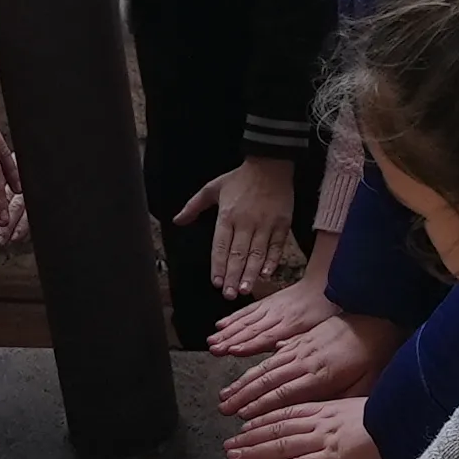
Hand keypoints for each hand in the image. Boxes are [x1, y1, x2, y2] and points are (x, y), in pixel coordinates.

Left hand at [179, 157, 299, 297]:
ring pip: (257, 253)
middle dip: (233, 276)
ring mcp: (265, 223)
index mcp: (227, 215)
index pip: (221, 246)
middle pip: (238, 254)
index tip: (217, 282)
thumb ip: (193, 206)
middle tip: (230, 295)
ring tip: (246, 290)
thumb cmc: (240, 178)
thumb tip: (177, 220)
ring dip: (251, 273)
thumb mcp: (212, 188)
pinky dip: (272, 261)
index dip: (219, 265)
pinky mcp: (281, 224)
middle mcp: (246, 222)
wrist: (270, 164)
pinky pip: (276, 246)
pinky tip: (266, 274)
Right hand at [211, 263, 342, 357]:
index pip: (267, 336)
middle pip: (251, 329)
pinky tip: (221, 324)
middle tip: (214, 349)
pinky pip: (248, 310)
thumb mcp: (320, 329)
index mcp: (292, 324)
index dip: (248, 344)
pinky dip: (233, 317)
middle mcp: (278, 315)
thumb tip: (280, 353)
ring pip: (246, 319)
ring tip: (212, 340)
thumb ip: (299, 341)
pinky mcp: (267, 301)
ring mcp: (271, 307)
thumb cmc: (325, 311)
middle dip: (230, 339)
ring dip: (227, 331)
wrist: (324, 284)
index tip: (232, 350)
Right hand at [219, 310, 398, 418]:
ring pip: (266, 363)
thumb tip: (319, 414)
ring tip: (225, 391)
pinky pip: (272, 347)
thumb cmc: (376, 354)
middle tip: (222, 407)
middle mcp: (306, 359)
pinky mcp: (301, 336)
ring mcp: (301, 346)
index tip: (242, 415)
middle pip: (268, 378)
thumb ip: (342, 399)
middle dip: (242, 394)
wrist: (378, 315)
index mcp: (322, 374)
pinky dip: (252, 353)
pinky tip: (239, 357)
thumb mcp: (368, 382)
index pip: (285, 393)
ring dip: (243, 378)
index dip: (261, 405)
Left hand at [223, 397, 387, 458]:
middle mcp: (320, 422)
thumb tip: (334, 423)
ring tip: (233, 456)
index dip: (264, 420)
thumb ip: (342, 415)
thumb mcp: (361, 408)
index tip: (246, 425)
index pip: (288, 413)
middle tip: (229, 443)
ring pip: (280, 445)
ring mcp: (323, 440)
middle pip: (277, 428)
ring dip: (254, 451)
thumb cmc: (390, 417)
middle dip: (251, 437)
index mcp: (328, 409)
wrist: (404, 423)